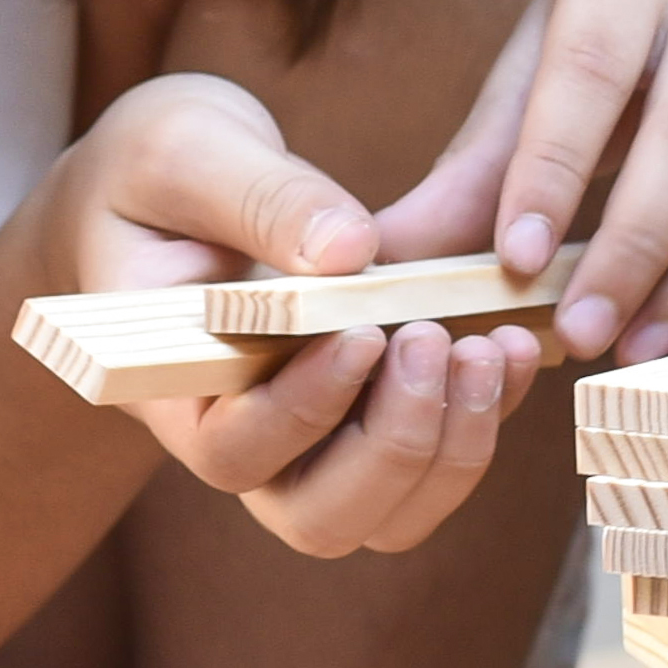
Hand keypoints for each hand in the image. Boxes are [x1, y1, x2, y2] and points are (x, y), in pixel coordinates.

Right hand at [47, 73, 537, 558]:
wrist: (170, 192)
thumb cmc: (153, 174)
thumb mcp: (185, 151)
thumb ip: (261, 198)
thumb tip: (351, 251)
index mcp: (175, 389)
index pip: (235, 452)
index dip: (306, 410)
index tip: (364, 333)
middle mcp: (245, 439)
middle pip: (324, 517)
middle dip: (396, 444)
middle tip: (433, 340)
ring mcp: (314, 443)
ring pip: (393, 513)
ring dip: (455, 445)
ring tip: (489, 344)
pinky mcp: (376, 417)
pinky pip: (441, 459)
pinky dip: (489, 413)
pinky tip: (514, 343)